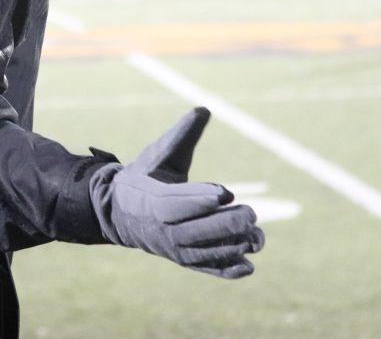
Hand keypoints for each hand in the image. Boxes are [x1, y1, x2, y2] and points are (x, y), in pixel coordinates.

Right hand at [89, 107, 263, 277]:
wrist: (121, 211)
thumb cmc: (145, 175)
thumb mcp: (160, 153)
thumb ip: (183, 134)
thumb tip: (204, 109)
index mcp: (151, 200)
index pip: (177, 203)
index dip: (200, 199)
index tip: (225, 192)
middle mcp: (161, 228)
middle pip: (194, 232)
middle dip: (224, 224)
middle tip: (250, 212)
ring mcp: (172, 248)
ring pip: (203, 252)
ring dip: (232, 247)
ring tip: (258, 236)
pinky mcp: (183, 260)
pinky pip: (205, 268)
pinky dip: (226, 270)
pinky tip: (248, 267)